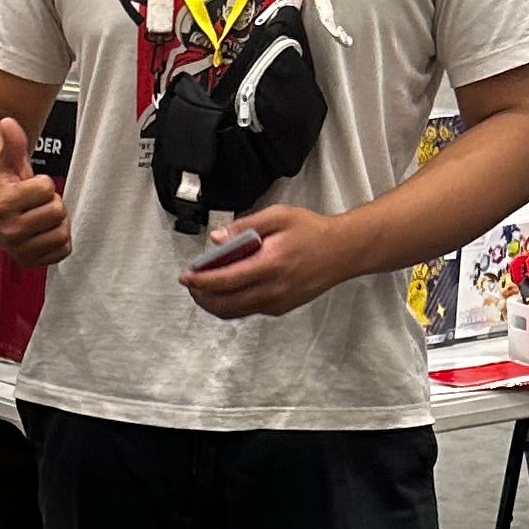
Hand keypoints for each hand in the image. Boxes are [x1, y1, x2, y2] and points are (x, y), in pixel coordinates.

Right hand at [0, 116, 71, 270]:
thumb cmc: (1, 189)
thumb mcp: (7, 163)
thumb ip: (12, 142)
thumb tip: (8, 123)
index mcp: (3, 203)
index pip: (47, 188)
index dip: (42, 184)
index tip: (29, 187)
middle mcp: (10, 229)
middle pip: (57, 211)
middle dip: (50, 204)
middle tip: (36, 203)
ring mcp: (20, 248)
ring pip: (61, 233)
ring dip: (56, 224)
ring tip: (40, 217)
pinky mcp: (30, 261)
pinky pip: (62, 250)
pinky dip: (58, 241)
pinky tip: (43, 232)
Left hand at [179, 202, 360, 317]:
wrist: (343, 251)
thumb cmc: (311, 230)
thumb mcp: (279, 216)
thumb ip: (245, 226)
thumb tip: (217, 238)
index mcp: (270, 264)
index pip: (225, 280)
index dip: (201, 281)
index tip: (185, 276)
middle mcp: (272, 289)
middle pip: (225, 304)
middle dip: (201, 297)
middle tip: (190, 284)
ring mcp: (277, 302)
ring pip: (234, 312)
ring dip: (213, 304)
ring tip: (202, 289)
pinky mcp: (280, 308)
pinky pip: (248, 310)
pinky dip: (231, 304)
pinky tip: (226, 290)